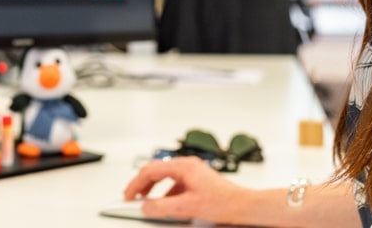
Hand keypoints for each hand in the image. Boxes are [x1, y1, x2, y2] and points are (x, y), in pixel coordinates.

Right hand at [122, 156, 250, 223]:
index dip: (135, 184)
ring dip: (154, 189)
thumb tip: (146, 206)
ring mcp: (193, 172)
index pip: (150, 171)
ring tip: (147, 201)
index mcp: (183, 166)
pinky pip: (175, 183)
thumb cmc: (223, 202)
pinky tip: (167, 205)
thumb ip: (162, 206)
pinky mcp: (197, 179)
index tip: (127, 196)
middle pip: (156, 171)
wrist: (243, 205)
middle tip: (132, 197)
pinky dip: (166, 192)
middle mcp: (187, 165)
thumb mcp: (187, 207)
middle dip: (142, 184)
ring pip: (165, 176)